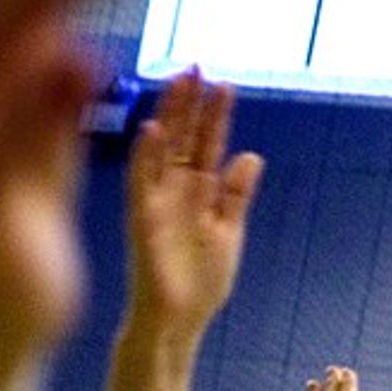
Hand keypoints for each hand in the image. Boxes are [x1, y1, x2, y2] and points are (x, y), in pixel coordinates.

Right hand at [123, 72, 263, 333]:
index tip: (224, 85)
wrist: (177, 324)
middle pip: (183, 139)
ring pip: (162, 151)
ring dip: (169, 117)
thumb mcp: (228, 233)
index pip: (206, 145)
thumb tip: (250, 157)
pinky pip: (141, 184)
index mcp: (198, 194)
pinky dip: (146, 158)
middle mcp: (175, 192)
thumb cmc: (200, 285)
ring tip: (177, 84)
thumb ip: (235, 196)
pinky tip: (154, 131)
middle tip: (196, 66)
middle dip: (190, 104)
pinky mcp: (142, 222)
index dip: (215, 116)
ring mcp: (157, 204)